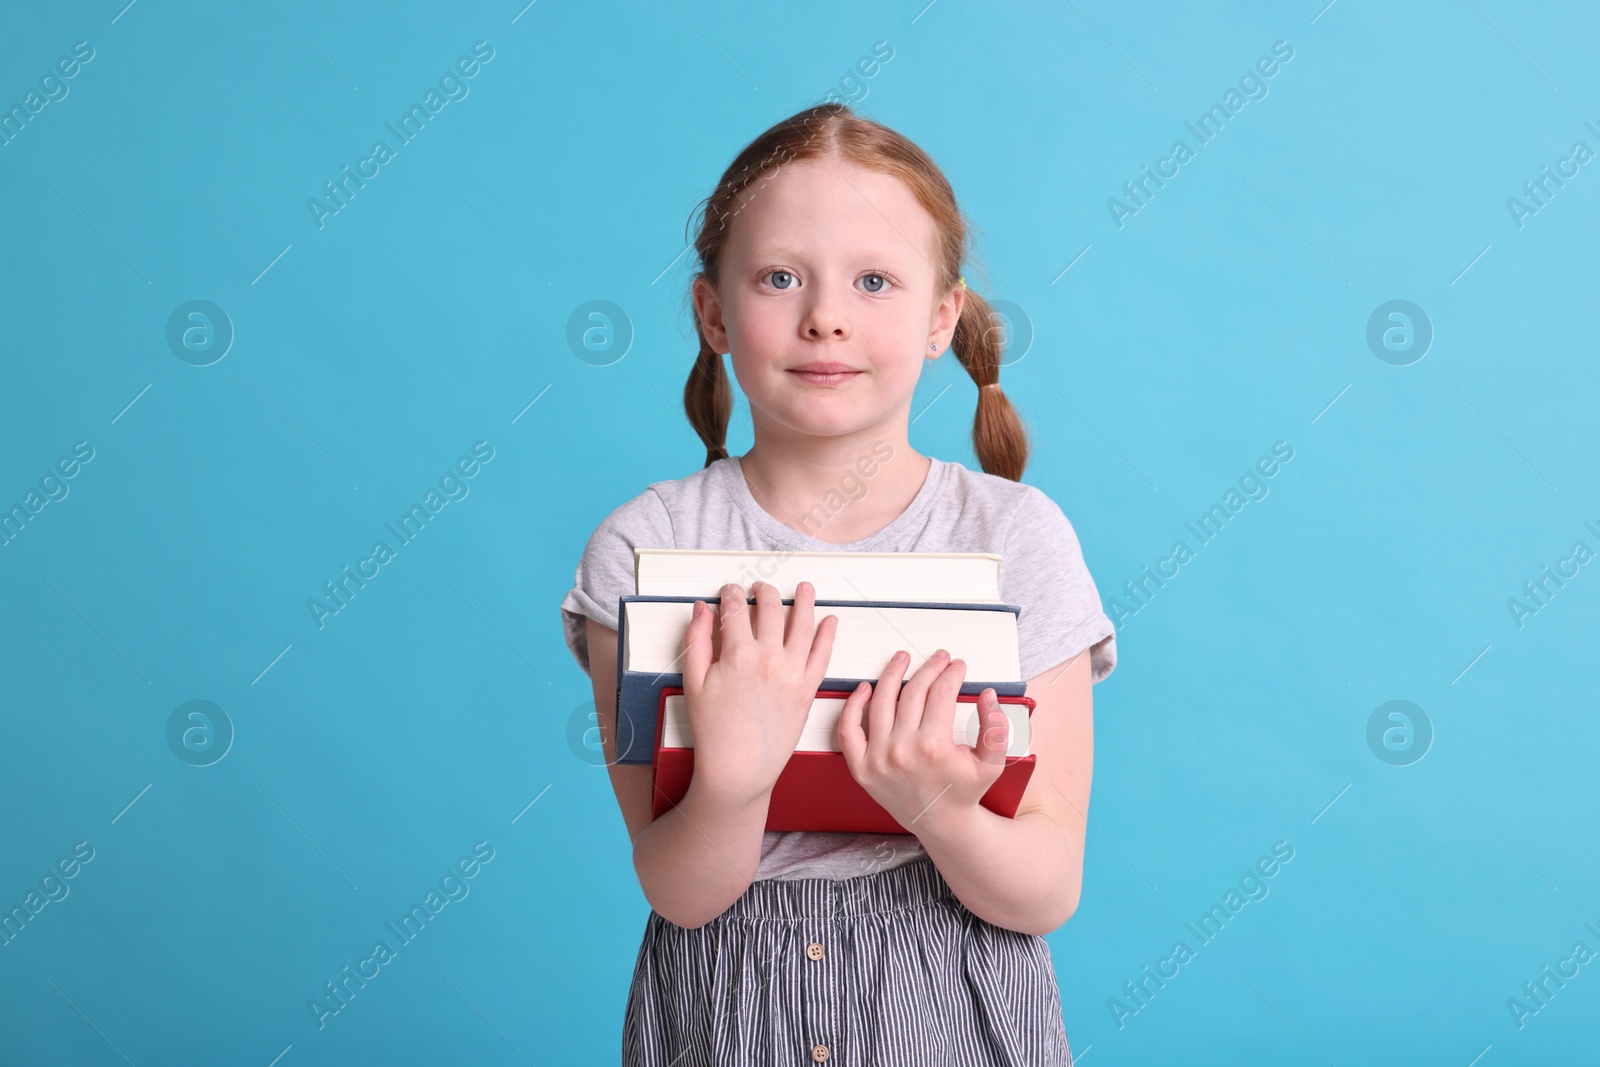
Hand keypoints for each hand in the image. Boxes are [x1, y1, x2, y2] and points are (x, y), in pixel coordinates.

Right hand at [680, 580, 837, 808]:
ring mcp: (792, 673)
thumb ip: (698, 640)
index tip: (730, 591)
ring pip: (803, 625)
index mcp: (738, 655)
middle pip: (771, 609)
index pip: (736, 608)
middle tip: (760, 588)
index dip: (732, 593)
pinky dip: (828, 634)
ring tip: (805, 588)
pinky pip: (822, 654)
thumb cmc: (714, 731)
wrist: (739, 768)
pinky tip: (829, 621)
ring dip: (805, 601)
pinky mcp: (808, 689)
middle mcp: (769, 659)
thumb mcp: (694, 683)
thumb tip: (702, 609)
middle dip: (764, 592)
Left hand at [837, 649, 1010, 834]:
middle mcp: (902, 750)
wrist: (941, 823)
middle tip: (938, 658)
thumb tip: (986, 694)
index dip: (952, 674)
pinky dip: (853, 705)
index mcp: (934, 746)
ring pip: (881, 701)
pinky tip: (865, 688)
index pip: (942, 693)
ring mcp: (878, 758)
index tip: (958, 666)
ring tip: (902, 659)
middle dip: (929, 668)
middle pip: (913, 692)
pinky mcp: (861, 767)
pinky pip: (848, 729)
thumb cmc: (965, 791)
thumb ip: (996, 728)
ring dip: (891, 673)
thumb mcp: (991, 763)